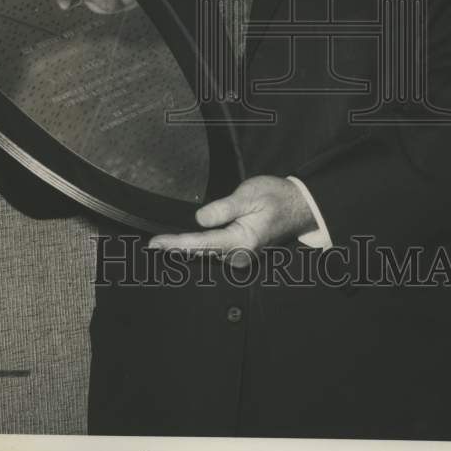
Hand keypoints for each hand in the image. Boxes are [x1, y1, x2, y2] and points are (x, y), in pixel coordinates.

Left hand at [148, 175, 316, 266]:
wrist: (298, 206)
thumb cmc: (276, 197)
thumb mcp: (249, 195)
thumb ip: (224, 208)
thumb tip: (200, 219)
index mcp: (241, 241)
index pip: (201, 244)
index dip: (176, 243)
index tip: (156, 243)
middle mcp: (239, 255)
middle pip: (200, 252)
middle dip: (176, 248)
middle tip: (152, 245)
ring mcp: (240, 255)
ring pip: (205, 253)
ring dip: (185, 248)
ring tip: (162, 244)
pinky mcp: (239, 251)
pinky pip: (213, 250)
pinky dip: (197, 246)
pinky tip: (183, 242)